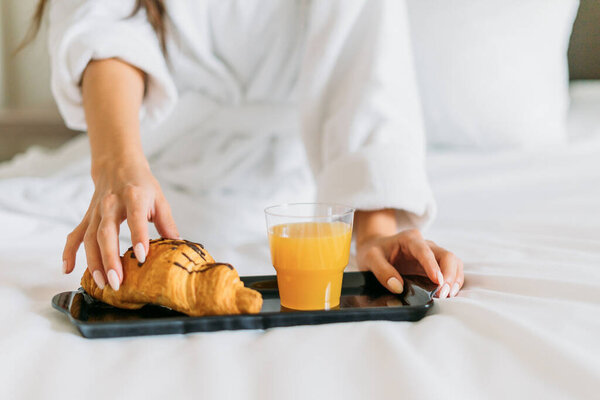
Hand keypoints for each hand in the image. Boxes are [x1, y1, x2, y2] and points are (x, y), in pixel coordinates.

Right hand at [61, 156, 178, 290]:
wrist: (117, 164)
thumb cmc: (141, 184)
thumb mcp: (159, 198)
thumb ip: (167, 223)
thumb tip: (178, 245)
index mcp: (134, 197)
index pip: (136, 218)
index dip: (139, 237)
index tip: (142, 256)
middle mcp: (111, 204)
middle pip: (106, 233)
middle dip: (110, 259)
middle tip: (117, 281)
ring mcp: (96, 212)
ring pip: (89, 238)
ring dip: (93, 262)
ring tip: (102, 283)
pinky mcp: (87, 217)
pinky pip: (74, 236)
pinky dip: (68, 252)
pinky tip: (68, 269)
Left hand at [356, 229, 463, 297]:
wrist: (375, 248)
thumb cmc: (374, 251)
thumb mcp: (370, 258)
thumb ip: (382, 271)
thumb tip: (398, 286)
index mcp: (409, 239)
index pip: (425, 251)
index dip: (432, 266)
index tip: (437, 281)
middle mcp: (425, 244)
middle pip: (446, 256)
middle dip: (448, 275)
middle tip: (443, 294)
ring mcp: (432, 254)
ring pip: (453, 262)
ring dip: (454, 279)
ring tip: (448, 295)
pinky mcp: (435, 265)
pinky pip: (451, 271)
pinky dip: (453, 282)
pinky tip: (449, 293)